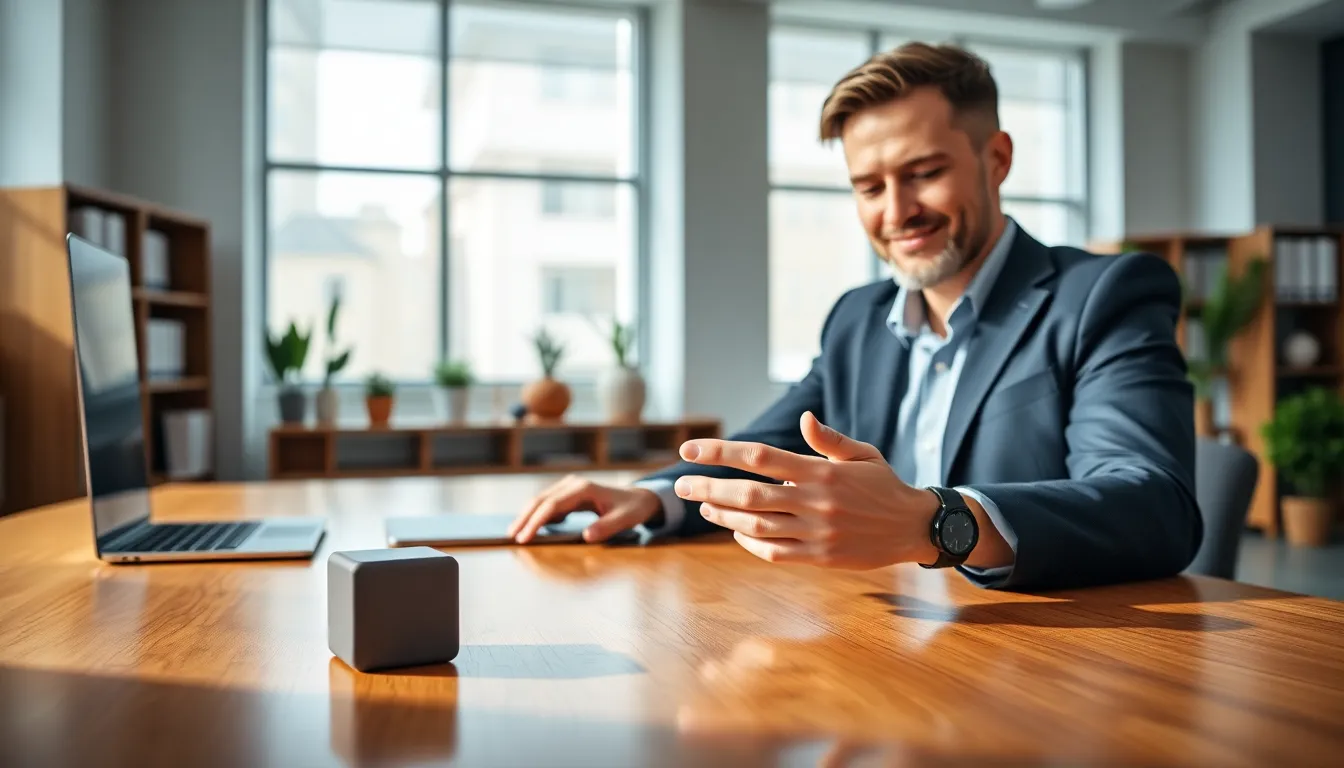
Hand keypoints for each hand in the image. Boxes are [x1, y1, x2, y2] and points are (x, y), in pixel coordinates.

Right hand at [508, 475, 661, 543]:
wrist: (640, 497)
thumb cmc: (632, 509)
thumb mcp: (625, 519)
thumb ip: (607, 527)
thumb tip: (586, 535)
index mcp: (583, 489)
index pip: (552, 505)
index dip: (536, 521)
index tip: (525, 538)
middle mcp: (573, 484)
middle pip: (541, 500)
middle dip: (524, 517)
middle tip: (511, 535)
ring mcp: (569, 487)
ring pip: (541, 500)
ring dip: (527, 515)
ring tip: (515, 532)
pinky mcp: (569, 493)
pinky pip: (548, 503)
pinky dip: (537, 514)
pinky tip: (530, 527)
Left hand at [672, 411, 939, 568]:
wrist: (914, 527)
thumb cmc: (884, 485)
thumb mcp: (862, 454)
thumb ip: (828, 439)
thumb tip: (804, 418)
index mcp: (821, 471)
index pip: (760, 457)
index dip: (720, 452)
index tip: (690, 449)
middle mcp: (815, 502)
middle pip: (748, 494)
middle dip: (708, 489)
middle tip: (680, 485)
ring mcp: (816, 532)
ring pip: (756, 526)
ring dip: (723, 517)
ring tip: (702, 508)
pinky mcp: (820, 557)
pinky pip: (774, 553)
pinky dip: (749, 543)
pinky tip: (735, 532)